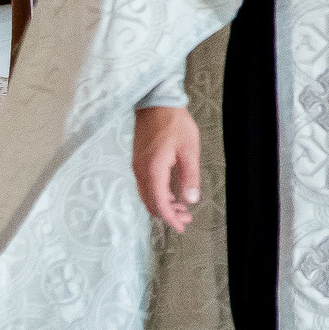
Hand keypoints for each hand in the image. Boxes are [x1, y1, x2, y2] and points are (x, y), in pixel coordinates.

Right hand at [133, 106, 203, 233]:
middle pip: (151, 203)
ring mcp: (137, 166)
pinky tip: (170, 193)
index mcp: (153, 171)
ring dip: (162, 205)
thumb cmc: (175, 123)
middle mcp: (141, 172)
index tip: (182, 227)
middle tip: (186, 218)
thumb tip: (191, 200)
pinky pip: (145, 185)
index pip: (160, 204)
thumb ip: (190, 176)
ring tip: (181, 207)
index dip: (171, 219)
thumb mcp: (189, 149)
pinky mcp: (138, 161)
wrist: (156, 102)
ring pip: (147, 195)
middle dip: (168, 214)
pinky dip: (157, 194)